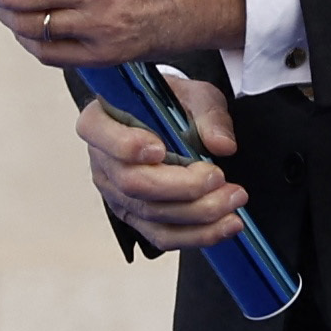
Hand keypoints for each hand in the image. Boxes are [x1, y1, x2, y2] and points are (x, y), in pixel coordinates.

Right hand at [72, 70, 253, 253]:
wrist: (172, 125)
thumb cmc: (173, 105)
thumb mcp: (193, 95)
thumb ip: (208, 115)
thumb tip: (221, 145)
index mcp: (101, 121)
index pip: (97, 133)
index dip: (125, 145)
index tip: (160, 148)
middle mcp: (103, 162)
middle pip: (132, 183)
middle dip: (181, 187)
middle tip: (218, 177)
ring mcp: (117, 195)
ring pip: (151, 215)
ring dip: (198, 213)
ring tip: (233, 201)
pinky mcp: (137, 219)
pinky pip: (163, 236)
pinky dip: (199, 234)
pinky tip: (227, 225)